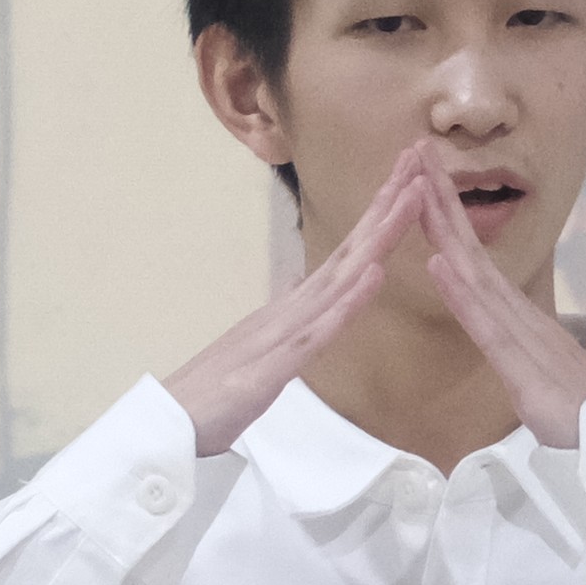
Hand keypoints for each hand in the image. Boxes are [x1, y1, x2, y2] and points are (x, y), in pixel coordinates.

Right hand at [165, 147, 465, 456]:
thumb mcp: (260, 353)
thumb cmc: (212, 396)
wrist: (166, 426)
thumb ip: (285, 323)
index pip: (344, 259)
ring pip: (339, 280)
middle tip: (418, 158)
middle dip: (385, 206)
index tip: (407, 182)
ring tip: (410, 199)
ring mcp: (279, 335)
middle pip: (348, 253)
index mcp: (290, 310)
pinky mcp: (270, 369)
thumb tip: (302, 292)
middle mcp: (288, 310)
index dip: (377, 219)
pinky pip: (317, 334)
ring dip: (377, 239)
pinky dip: (347, 304)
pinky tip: (372, 277)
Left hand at [397, 138, 585, 447]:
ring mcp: (519, 332)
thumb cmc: (571, 411)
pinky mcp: (521, 364)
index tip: (421, 175)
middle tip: (414, 148)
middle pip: (468, 246)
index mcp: (511, 312)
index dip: (443, 213)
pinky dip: (461, 292)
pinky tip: (439, 263)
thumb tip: (492, 323)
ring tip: (419, 185)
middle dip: (439, 196)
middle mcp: (514, 310)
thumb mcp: (529, 370)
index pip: (469, 254)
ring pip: (473, 271)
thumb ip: (510, 343)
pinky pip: (485, 323)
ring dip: (444, 227)